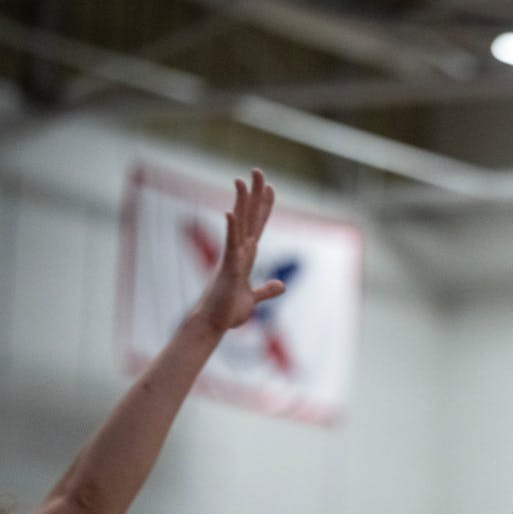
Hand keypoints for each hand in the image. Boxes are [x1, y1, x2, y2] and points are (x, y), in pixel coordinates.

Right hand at [193, 168, 285, 333]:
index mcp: (246, 256)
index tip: (271, 187)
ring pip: (240, 225)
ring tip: (241, 180)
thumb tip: (280, 285)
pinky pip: (230, 245)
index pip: (258, 226)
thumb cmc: (228, 311)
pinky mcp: (228, 268)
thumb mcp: (254, 298)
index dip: (265, 207)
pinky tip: (231, 212)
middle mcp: (239, 252)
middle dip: (254, 194)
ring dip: (241, 203)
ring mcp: (233, 258)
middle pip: (249, 217)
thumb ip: (267, 290)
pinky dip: (232, 229)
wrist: (213, 324)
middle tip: (257, 170)